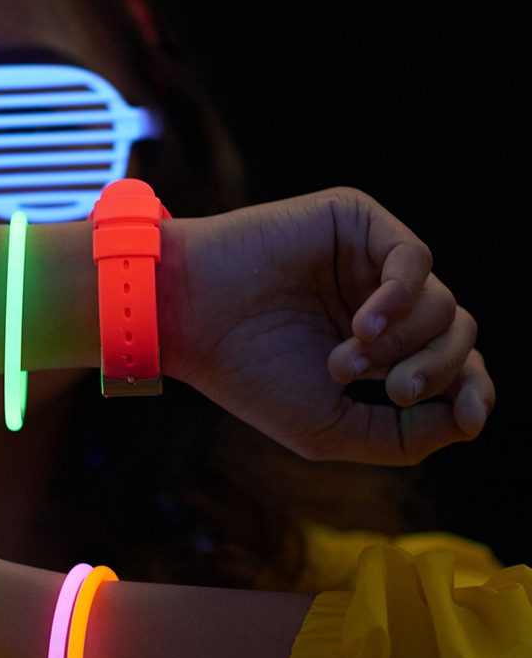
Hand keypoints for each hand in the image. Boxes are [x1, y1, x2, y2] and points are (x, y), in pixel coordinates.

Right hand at [162, 187, 493, 464]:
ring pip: (442, 303)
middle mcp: (376, 300)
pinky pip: (414, 258)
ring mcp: (366, 259)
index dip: (472, 390)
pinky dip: (401, 298)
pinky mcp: (353, 221)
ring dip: (404, 343)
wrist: (186, 320)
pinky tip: (364, 325)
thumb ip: (403, 436)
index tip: (467, 417)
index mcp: (374, 348)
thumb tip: (470, 418)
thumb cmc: (245, 374)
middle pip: (455, 335)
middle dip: (437, 371)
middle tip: (391, 393)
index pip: (452, 365)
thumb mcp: (330, 429)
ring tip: (343, 362)